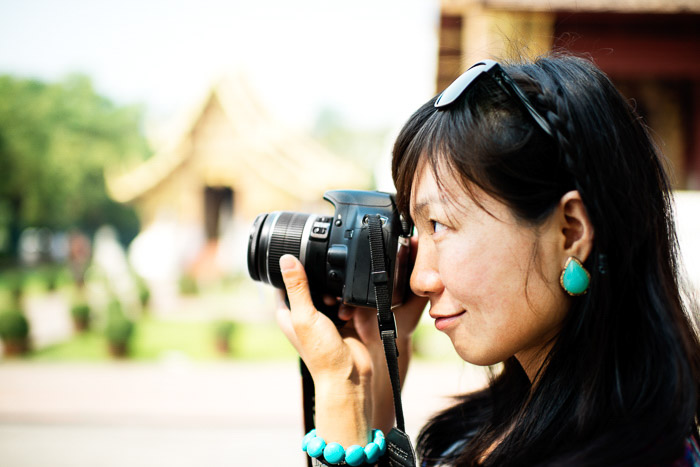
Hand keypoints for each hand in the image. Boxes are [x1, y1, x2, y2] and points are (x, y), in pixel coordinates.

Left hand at [276, 254, 372, 445]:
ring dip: (336, 294)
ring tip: (337, 305)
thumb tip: (285, 259)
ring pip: (331, 290)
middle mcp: (305, 314)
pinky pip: (346, 301)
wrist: (349, 376)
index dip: (291, 271)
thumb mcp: (305, 316)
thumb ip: (297, 287)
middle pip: (311, 283)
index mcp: (288, 313)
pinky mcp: (344, 320)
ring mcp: (326, 317)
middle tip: (324, 292)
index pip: (284, 282)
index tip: (302, 263)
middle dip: (320, 282)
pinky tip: (348, 314)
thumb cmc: (321, 354)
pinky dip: (349, 304)